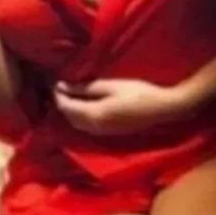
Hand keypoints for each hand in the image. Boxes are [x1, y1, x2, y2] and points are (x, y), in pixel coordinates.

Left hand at [54, 79, 191, 135]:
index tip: (54, 82)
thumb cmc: (138, 93)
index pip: (67, 107)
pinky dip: (80, 116)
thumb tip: (64, 87)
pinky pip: (87, 126)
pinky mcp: (110, 132)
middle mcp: (95, 127)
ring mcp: (103, 132)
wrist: (160, 109)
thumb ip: (86, 88)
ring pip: (78, 124)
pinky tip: (83, 106)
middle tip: (60, 88)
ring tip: (70, 95)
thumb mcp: (111, 86)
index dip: (58, 95)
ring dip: (71, 111)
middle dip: (62, 104)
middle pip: (70, 118)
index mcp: (94, 115)